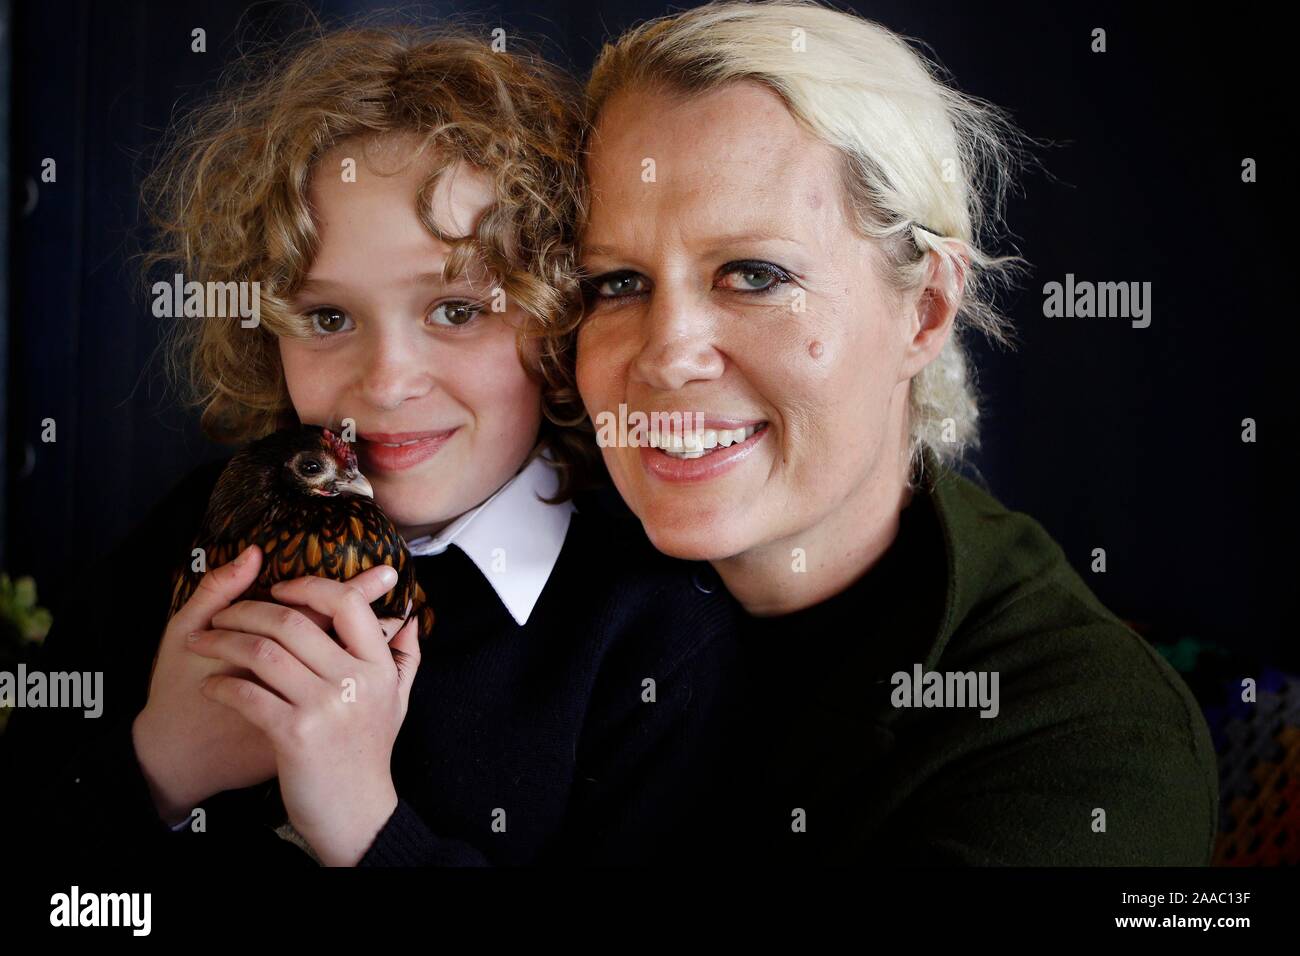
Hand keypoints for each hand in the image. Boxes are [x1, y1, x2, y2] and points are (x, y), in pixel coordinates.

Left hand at [187, 573, 422, 865]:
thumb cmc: (369, 755)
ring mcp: (325, 707)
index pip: (347, 603)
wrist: (357, 814)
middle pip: (293, 622)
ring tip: (204, 642)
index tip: (280, 587)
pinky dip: (222, 685)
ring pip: (263, 653)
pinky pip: (248, 694)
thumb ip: (404, 657)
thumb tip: (409, 618)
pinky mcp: (295, 735)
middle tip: (224, 613)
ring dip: (224, 642)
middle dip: (248, 610)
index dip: (309, 586)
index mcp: (378, 667)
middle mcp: (355, 681)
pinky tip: (211, 685)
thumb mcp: (397, 702)